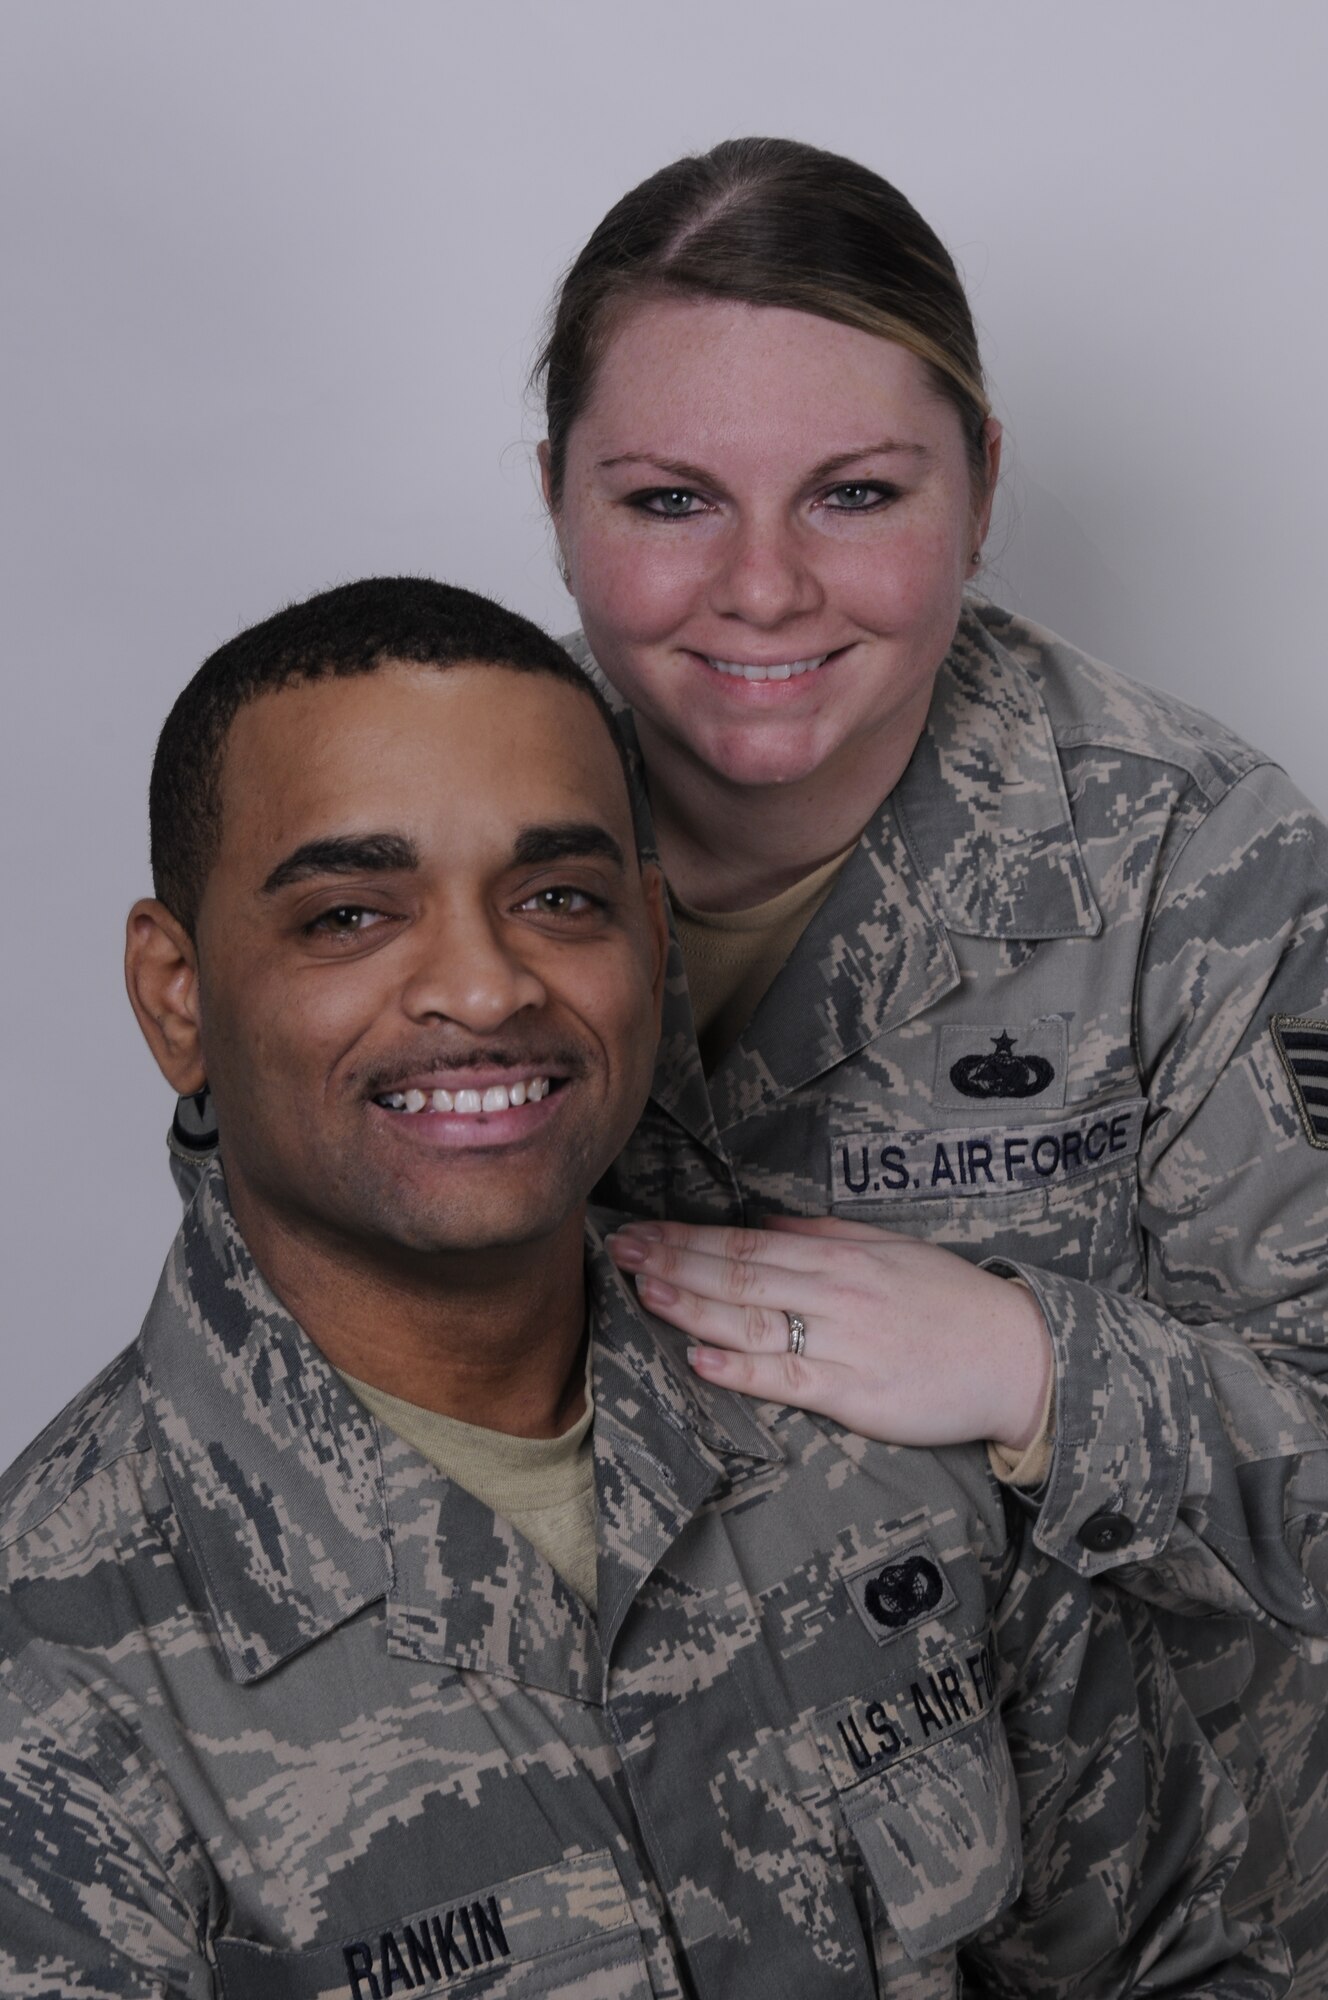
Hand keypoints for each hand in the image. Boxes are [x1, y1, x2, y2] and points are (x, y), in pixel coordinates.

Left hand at [607, 1215, 1052, 1453]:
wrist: (1015, 1353)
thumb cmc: (952, 1301)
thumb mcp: (890, 1249)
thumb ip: (825, 1233)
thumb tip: (767, 1220)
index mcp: (839, 1255)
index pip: (746, 1243)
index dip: (686, 1238)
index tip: (639, 1231)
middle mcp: (834, 1291)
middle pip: (738, 1275)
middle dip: (672, 1262)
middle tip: (618, 1252)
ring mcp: (844, 1342)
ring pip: (754, 1321)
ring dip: (692, 1306)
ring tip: (643, 1291)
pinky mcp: (856, 1392)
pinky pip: (789, 1379)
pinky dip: (742, 1369)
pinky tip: (701, 1360)